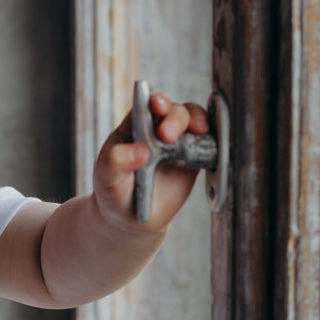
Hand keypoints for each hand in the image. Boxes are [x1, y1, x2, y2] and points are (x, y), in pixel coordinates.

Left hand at [92, 92, 208, 231]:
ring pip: (192, 120)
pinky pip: (207, 142)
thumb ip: (115, 163)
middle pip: (172, 110)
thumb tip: (139, 151)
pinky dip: (213, 138)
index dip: (154, 102)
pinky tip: (211, 144)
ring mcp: (177, 142)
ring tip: (198, 132)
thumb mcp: (107, 178)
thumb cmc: (114, 192)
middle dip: (175, 117)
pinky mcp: (193, 158)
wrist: (133, 217)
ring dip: (197, 120)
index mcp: (133, 127)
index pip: (145, 106)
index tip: (158, 107)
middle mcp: (156, 129)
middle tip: (168, 136)